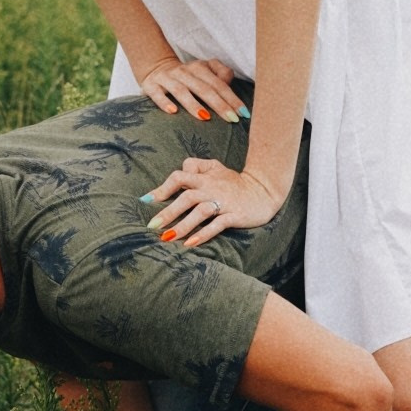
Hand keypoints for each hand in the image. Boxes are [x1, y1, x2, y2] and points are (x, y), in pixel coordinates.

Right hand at [137, 55, 245, 123]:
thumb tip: (230, 84)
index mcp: (199, 68)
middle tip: (231, 118)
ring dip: (194, 104)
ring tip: (205, 117)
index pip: (219, 84)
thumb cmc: (188, 75)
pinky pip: (157, 95)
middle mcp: (184, 72)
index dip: (231, 98)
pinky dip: (164, 102)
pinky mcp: (151, 86)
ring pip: (181, 91)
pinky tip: (173, 112)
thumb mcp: (205, 69)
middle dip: (219, 104)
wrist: (155, 66)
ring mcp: (167, 79)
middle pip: (204, 88)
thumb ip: (221, 74)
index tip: (243, 113)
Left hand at [144, 157, 281, 246]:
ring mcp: (224, 202)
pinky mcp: (235, 215)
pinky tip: (191, 244)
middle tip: (152, 225)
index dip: (163, 187)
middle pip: (186, 197)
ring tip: (167, 238)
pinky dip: (204, 234)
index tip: (147, 201)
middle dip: (168, 212)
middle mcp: (212, 188)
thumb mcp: (216, 168)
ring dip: (183, 225)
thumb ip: (197, 167)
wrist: (264, 191)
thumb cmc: (234, 182)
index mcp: (205, 177)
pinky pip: (217, 225)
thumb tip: (178, 171)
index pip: (180, 176)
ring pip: (200, 212)